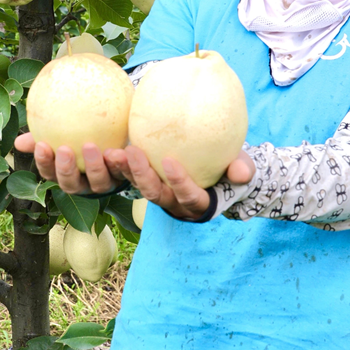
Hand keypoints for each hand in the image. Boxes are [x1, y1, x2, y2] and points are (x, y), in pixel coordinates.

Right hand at [13, 132, 123, 193]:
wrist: (123, 126)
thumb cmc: (88, 127)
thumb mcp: (68, 128)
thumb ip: (45, 133)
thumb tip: (18, 142)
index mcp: (67, 173)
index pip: (50, 173)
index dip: (44, 163)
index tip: (42, 145)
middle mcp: (86, 183)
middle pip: (71, 186)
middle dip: (66, 170)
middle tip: (64, 149)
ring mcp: (107, 182)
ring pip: (100, 184)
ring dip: (95, 167)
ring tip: (91, 147)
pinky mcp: (129, 176)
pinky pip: (127, 174)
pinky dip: (124, 164)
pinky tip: (122, 149)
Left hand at [102, 145, 256, 221]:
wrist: (215, 167)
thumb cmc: (230, 164)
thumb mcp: (241, 165)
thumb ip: (242, 169)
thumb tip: (242, 173)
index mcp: (199, 203)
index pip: (188, 196)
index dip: (179, 182)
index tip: (169, 161)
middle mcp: (176, 203)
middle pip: (156, 194)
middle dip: (142, 176)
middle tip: (131, 151)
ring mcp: (159, 193)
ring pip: (138, 187)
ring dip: (123, 171)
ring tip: (112, 152)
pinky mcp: (146, 181)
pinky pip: (129, 175)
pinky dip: (118, 165)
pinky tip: (107, 146)